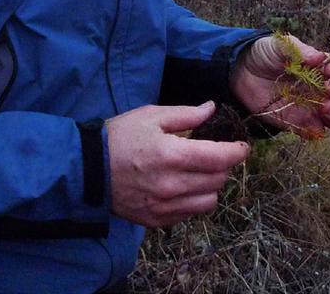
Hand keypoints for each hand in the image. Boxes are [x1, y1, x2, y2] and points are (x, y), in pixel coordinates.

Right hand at [106, 102, 249, 227]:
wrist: (88, 169)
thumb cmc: (119, 137)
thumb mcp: (150, 116)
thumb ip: (185, 114)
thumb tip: (211, 109)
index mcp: (172, 155)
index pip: (220, 158)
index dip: (237, 151)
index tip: (241, 146)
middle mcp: (172, 185)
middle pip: (218, 179)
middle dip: (223, 165)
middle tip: (214, 154)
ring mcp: (165, 206)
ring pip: (209, 201)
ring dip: (211, 185)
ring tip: (199, 172)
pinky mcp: (158, 220)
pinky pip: (190, 213)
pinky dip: (194, 200)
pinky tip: (182, 187)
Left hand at [231, 34, 329, 136]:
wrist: (240, 72)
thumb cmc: (264, 55)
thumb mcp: (280, 45)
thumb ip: (299, 50)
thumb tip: (320, 57)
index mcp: (322, 68)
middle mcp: (323, 90)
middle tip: (328, 87)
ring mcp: (313, 108)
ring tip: (324, 107)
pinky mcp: (299, 124)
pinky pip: (317, 133)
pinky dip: (318, 130)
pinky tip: (308, 122)